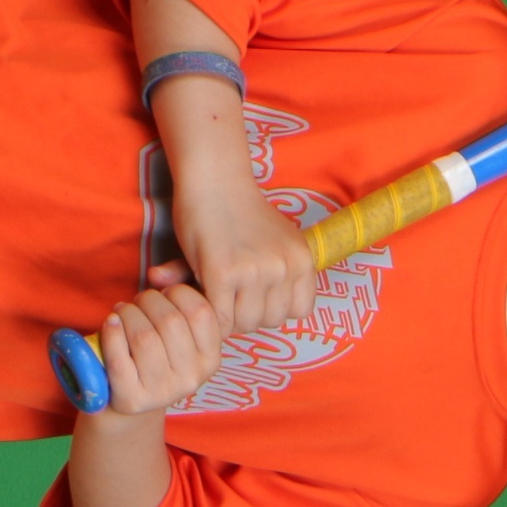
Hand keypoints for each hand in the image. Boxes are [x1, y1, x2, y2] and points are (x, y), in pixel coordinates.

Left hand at [90, 268, 225, 416]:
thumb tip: (156, 274)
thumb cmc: (156, 354)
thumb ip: (178, 300)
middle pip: (170, 321)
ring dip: (128, 314)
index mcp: (210, 359)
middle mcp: (192, 378)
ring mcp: (162, 391)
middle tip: (138, 302)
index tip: (164, 293)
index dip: (178, 292)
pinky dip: (111, 334)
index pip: (201, 312)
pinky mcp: (133, 399)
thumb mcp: (179, 333)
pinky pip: (119, 359)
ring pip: (144, 337)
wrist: (131, 400)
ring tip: (122, 312)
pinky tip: (110, 323)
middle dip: (149, 301)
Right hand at [172, 177, 319, 334]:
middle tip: (232, 297)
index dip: (276, 309)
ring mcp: (255, 272)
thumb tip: (271, 303)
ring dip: (228, 317)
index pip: (301, 311)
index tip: (259, 298)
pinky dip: (210, 316)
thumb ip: (274, 275)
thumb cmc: (244, 212)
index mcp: (303, 260)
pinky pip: (220, 318)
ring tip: (217, 295)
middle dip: (249, 315)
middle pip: (270, 320)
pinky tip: (202, 296)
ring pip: (245, 324)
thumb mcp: (275, 241)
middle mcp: (284, 267)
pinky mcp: (223, 274)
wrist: (214, 182)